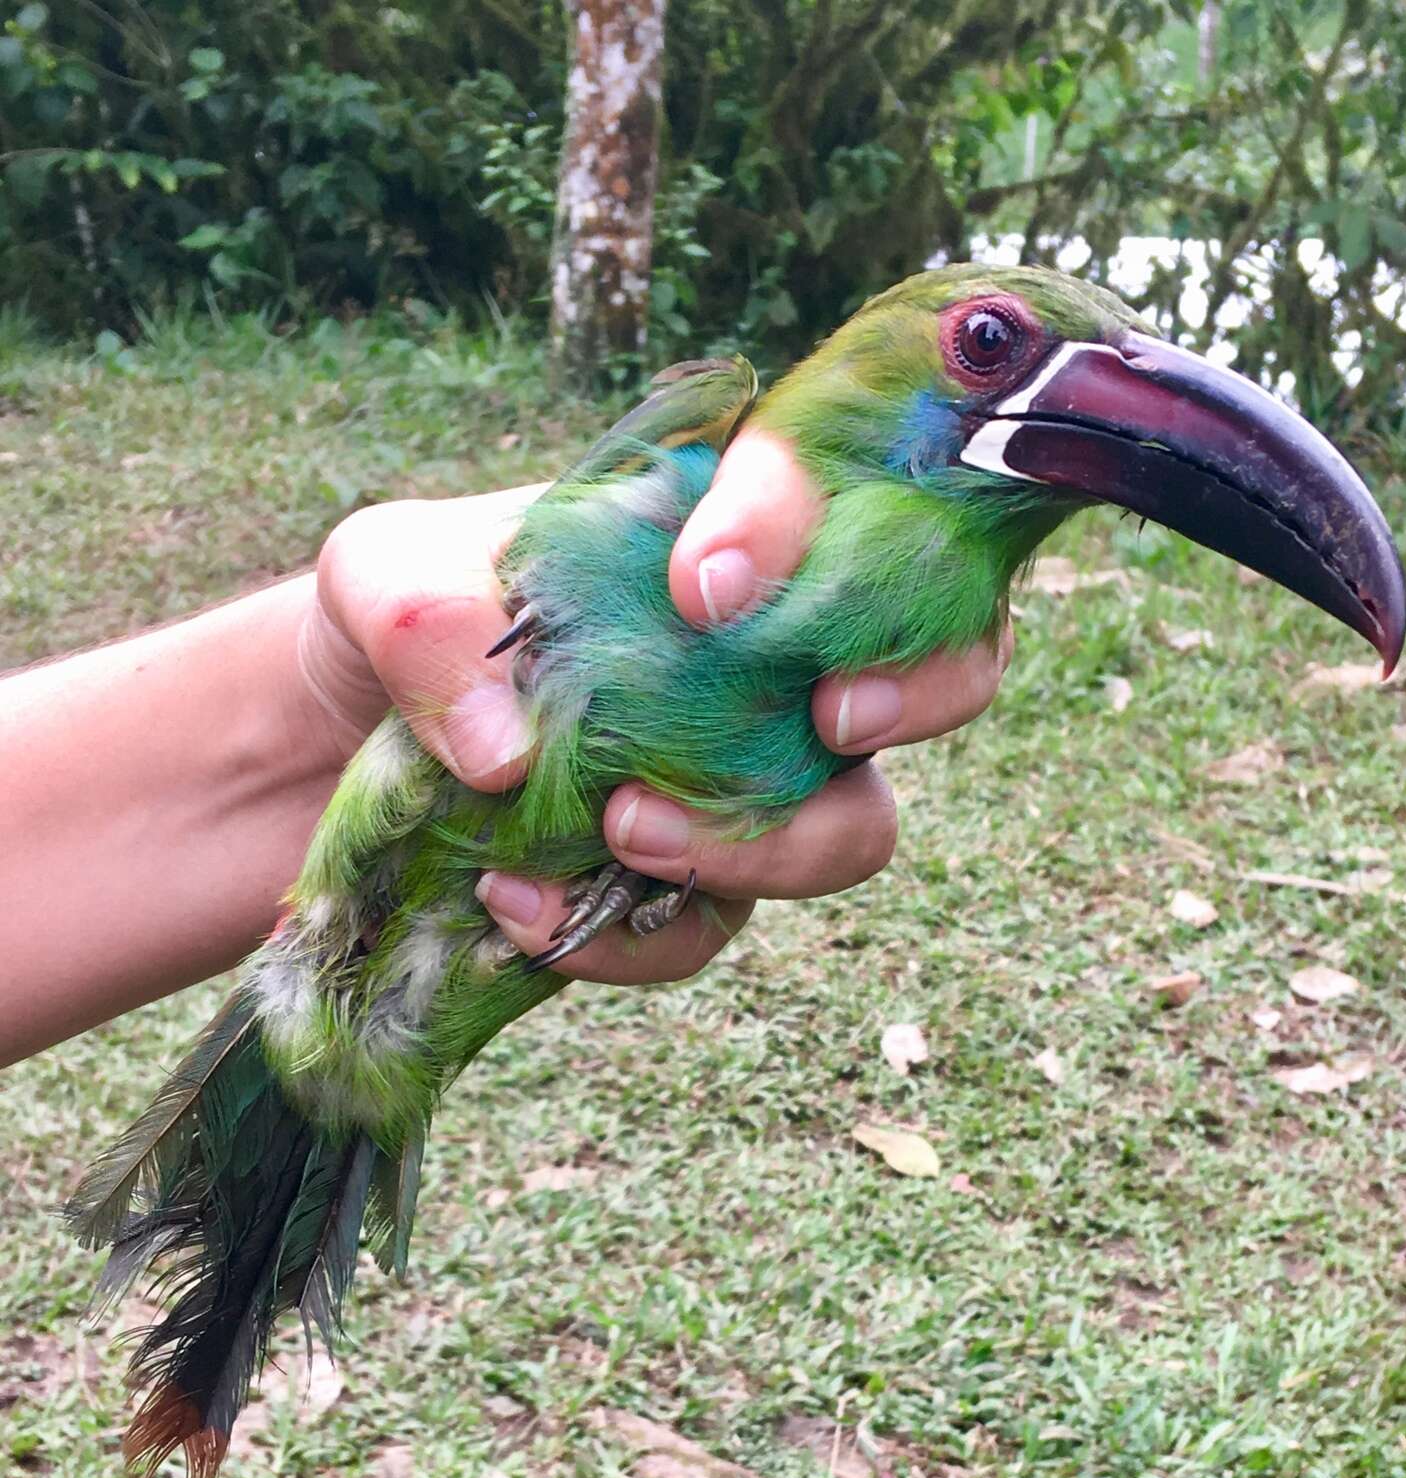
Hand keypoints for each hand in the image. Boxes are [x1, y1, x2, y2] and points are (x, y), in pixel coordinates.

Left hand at [299, 439, 1011, 985]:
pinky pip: (715, 927)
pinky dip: (633, 936)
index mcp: (720, 532)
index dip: (803, 526)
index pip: (824, 491)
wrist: (346, 746)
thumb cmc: (398, 622)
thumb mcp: (379, 578)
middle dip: (920, 688)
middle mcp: (771, 656)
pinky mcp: (696, 886)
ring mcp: (754, 780)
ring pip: (856, 827)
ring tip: (625, 831)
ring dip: (772, 843)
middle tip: (833, 715)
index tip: (707, 583)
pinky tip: (521, 907)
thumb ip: (429, 619)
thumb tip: (513, 753)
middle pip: (937, 664)